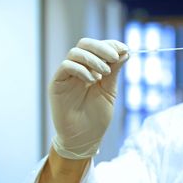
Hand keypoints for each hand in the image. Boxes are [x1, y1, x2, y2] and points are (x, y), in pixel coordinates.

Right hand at [49, 38, 128, 158]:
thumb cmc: (97, 116)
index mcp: (92, 68)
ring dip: (93, 59)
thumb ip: (114, 71)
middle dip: (102, 48)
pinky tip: (92, 80)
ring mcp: (67, 75)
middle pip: (85, 44)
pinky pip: (66, 66)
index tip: (125, 49)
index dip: (111, 44)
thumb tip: (125, 52)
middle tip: (114, 57)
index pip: (98, 47)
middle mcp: (78, 68)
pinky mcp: (57, 84)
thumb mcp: (110, 90)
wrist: (85, 138)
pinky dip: (81, 69)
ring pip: (75, 52)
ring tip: (104, 74)